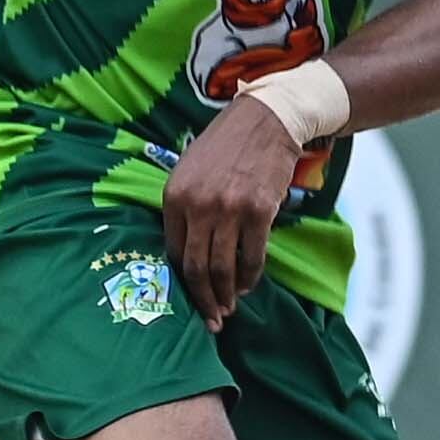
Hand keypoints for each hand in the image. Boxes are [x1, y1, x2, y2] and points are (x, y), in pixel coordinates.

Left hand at [161, 98, 297, 330]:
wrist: (266, 120)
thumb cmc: (226, 146)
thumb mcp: (189, 170)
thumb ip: (183, 207)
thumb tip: (184, 253)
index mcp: (174, 196)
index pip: (173, 252)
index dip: (182, 282)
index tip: (191, 299)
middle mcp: (197, 205)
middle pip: (196, 267)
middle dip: (204, 300)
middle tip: (212, 319)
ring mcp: (228, 209)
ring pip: (223, 268)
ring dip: (227, 294)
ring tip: (230, 307)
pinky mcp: (258, 212)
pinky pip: (252, 257)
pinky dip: (250, 277)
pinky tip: (249, 285)